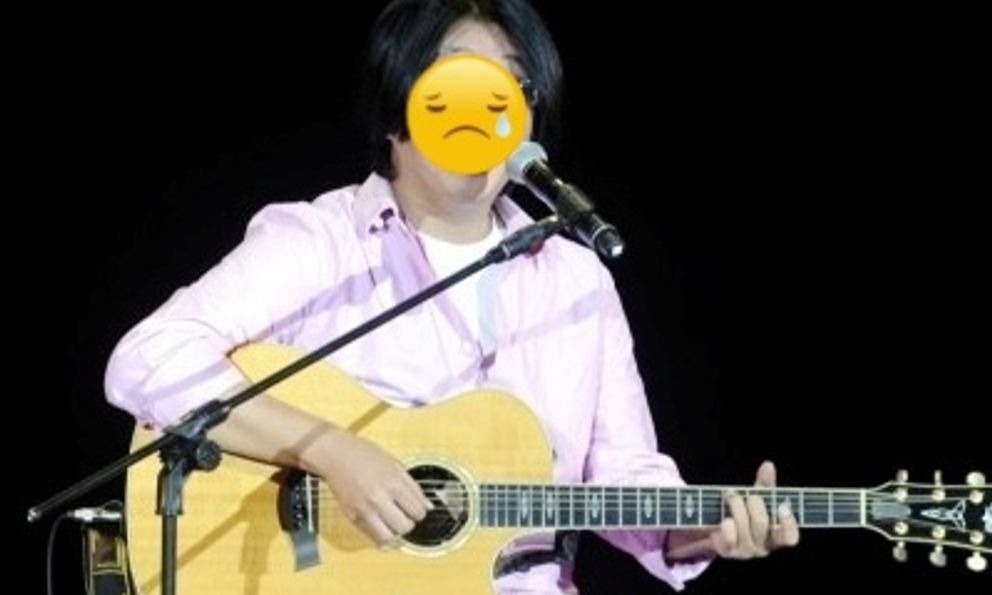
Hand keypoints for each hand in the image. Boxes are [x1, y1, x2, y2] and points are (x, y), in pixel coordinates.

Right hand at [317, 429, 432, 547]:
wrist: (335, 455)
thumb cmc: (364, 455)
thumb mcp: (395, 465)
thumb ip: (413, 487)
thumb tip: (428, 505)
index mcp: (392, 483)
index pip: (417, 511)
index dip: (421, 512)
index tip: (417, 508)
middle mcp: (378, 499)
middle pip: (405, 526)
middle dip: (410, 523)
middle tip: (406, 515)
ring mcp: (364, 510)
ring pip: (388, 537)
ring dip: (395, 532)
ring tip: (394, 521)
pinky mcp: (352, 517)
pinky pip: (371, 537)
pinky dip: (381, 536)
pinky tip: (383, 526)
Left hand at [667, 461, 799, 560]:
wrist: (719, 526)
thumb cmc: (745, 511)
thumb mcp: (758, 498)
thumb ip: (765, 484)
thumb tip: (768, 465)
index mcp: (776, 537)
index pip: (790, 537)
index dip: (788, 523)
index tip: (782, 506)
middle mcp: (763, 547)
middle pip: (761, 523)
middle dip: (753, 502)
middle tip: (746, 494)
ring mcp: (745, 551)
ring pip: (743, 526)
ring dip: (736, 505)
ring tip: (730, 495)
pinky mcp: (728, 551)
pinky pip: (728, 535)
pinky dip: (726, 522)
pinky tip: (724, 517)